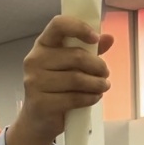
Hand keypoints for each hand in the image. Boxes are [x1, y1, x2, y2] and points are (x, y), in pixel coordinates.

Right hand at [16, 16, 113, 144]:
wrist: (38, 120)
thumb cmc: (57, 88)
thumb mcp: (72, 66)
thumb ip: (89, 51)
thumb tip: (109, 38)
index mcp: (43, 45)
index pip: (58, 25)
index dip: (79, 28)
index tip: (95, 38)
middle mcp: (35, 60)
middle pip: (76, 56)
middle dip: (98, 66)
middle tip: (105, 74)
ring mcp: (34, 82)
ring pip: (77, 79)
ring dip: (97, 84)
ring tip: (103, 87)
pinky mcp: (40, 103)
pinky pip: (73, 98)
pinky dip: (90, 98)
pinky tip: (94, 97)